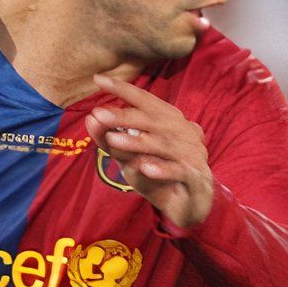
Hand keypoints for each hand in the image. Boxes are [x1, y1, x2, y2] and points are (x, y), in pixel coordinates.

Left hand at [86, 74, 214, 229]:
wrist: (187, 207)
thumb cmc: (157, 176)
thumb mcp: (128, 158)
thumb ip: (110, 140)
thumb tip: (90, 118)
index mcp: (170, 121)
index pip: (146, 100)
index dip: (123, 89)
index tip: (98, 79)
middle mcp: (184, 132)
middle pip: (155, 120)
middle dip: (126, 116)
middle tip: (100, 114)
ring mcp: (193, 154)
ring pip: (164, 145)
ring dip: (137, 143)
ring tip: (113, 141)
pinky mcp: (197, 177)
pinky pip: (179, 170)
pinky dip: (162, 169)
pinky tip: (144, 168)